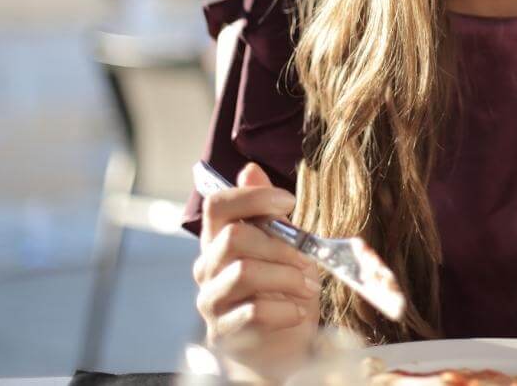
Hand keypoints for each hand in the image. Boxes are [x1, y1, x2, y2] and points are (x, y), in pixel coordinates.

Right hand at [193, 163, 320, 364]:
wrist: (279, 347)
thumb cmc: (281, 290)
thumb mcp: (283, 246)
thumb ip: (267, 213)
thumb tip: (251, 169)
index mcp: (219, 239)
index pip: (218, 204)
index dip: (252, 197)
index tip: (288, 202)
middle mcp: (208, 266)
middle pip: (233, 236)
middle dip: (280, 245)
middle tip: (308, 260)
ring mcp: (211, 300)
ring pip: (243, 272)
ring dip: (285, 277)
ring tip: (308, 286)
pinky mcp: (222, 332)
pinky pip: (251, 312)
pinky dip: (284, 310)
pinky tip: (298, 311)